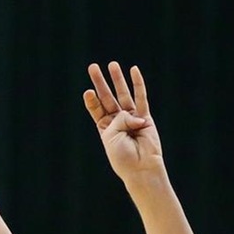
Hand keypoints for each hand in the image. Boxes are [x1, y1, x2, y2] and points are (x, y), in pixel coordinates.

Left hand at [83, 61, 163, 181]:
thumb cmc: (123, 157)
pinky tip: (134, 71)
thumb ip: (120, 119)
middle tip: (92, 67)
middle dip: (100, 82)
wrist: (141, 168)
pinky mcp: (145, 118)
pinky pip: (141, 98)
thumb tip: (135, 113)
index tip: (88, 91)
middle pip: (107, 97)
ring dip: (117, 79)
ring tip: (112, 64)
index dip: (91, 99)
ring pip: (123, 94)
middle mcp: (117, 121)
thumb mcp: (112, 136)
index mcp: (105, 128)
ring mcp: (132, 118)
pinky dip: (138, 84)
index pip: (96, 108)